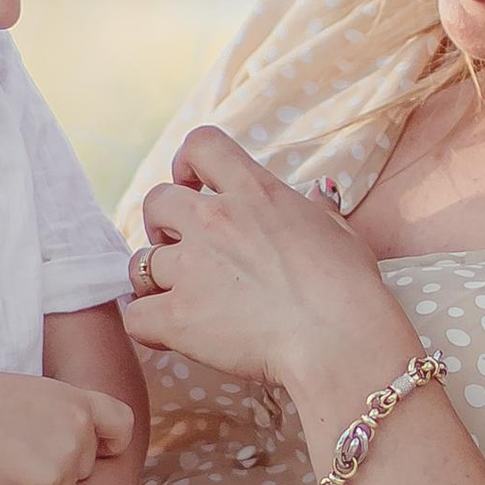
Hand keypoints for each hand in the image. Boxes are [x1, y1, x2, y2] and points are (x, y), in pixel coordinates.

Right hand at [0, 371, 133, 484]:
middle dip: (59, 468)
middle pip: (84, 469)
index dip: (114, 441)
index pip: (122, 424)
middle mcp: (80, 433)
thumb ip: (64, 414)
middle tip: (19, 449)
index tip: (104, 448)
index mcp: (79, 403)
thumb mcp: (36, 393)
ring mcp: (63, 464)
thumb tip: (82, 436)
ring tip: (4, 458)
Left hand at [126, 127, 402, 392]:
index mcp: (255, 192)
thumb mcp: (340, 232)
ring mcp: (192, 267)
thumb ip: (319, 209)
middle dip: (161, 224)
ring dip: (155, 281)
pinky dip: (147, 326)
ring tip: (179, 300)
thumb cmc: (349, 288)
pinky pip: (135, 316)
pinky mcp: (178, 316)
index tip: (193, 185)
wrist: (337, 339)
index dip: (187, 164)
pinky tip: (168, 336)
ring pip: (141, 263)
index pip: (202, 145)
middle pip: (156, 201)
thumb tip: (320, 193)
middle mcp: (215, 221)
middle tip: (180, 249)